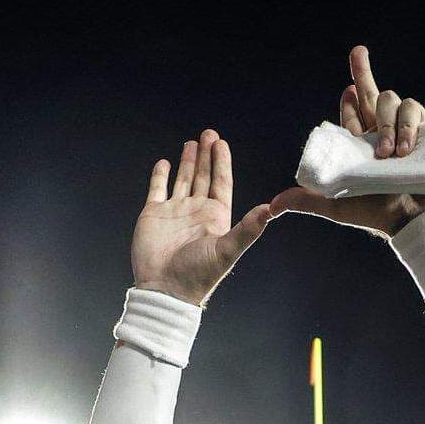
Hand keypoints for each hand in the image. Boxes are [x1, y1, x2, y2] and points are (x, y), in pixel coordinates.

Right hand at [130, 129, 273, 304]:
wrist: (166, 290)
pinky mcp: (153, 215)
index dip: (222, 162)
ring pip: (183, 180)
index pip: (221, 183)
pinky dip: (160, 175)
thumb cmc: (198, 274)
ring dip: (188, 162)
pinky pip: (157, 189)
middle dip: (207, 155)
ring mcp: (174, 212)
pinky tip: (164, 163)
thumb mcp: (227, 250)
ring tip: (191, 143)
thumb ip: (248, 229)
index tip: (222, 144)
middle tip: (209, 133)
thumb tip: (271, 209)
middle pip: (204, 177)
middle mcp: (196, 212)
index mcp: (215, 217)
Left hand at [269, 45, 424, 237]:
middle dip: (362, 69)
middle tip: (357, 50)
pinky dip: (406, 126)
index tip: (346, 89)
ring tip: (387, 154)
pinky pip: (413, 109)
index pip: (351, 112)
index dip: (348, 97)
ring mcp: (403, 129)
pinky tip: (404, 149)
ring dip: (386, 123)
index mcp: (359, 144)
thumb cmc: (376, 213)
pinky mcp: (424, 130)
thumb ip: (306, 199)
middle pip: (370, 92)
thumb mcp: (335, 205)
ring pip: (389, 100)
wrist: (412, 219)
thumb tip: (272, 206)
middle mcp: (381, 132)